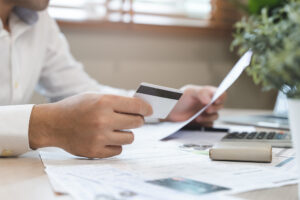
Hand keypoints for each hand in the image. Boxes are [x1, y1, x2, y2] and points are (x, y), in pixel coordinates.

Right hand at [28, 93, 151, 157]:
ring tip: (115, 129)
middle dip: (136, 120)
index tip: (149, 111)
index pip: (137, 106)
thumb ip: (116, 102)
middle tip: (131, 119)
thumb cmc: (75, 108)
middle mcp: (103, 120)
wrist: (52, 124)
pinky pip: (118, 150)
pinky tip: (106, 138)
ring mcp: (99, 137)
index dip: (146, 108)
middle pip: (137, 123)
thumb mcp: (95, 97)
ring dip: (126, 133)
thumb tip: (140, 108)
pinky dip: (115, 145)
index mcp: (104, 102)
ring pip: (130, 138)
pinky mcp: (95, 151)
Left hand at [166, 85, 225, 126]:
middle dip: (214, 108)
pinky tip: (196, 122)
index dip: (221, 97)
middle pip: (220, 105)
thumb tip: (210, 101)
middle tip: (207, 109)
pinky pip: (209, 125)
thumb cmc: (179, 99)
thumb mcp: (190, 92)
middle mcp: (208, 103)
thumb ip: (202, 93)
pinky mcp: (203, 123)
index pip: (220, 93)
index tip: (216, 100)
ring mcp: (206, 113)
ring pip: (215, 116)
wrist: (169, 113)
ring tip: (198, 118)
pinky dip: (205, 124)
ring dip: (208, 117)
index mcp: (207, 93)